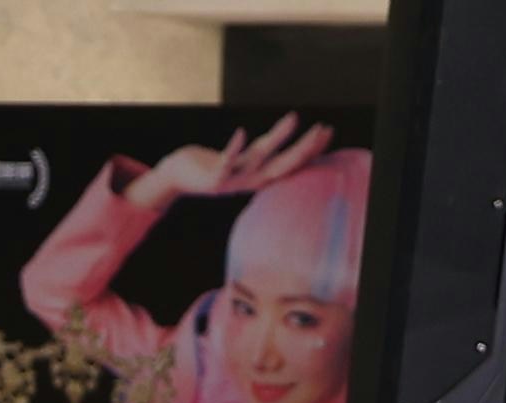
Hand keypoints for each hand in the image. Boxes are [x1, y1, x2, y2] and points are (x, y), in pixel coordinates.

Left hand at [131, 113, 335, 205]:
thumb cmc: (210, 164)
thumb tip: (279, 136)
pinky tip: (243, 131)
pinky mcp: (213, 177)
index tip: (328, 131)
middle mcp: (249, 181)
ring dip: (277, 139)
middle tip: (323, 129)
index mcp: (258, 177)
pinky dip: (235, 147)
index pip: (291, 163)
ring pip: (259, 159)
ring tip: (293, 117)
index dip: (310, 149)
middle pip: (283, 165)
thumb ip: (261, 150)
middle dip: (305, 148)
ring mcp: (232, 181)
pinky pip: (226, 161)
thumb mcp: (242, 158)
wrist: (177, 177)